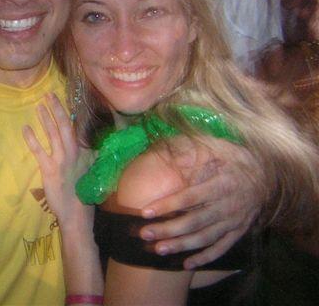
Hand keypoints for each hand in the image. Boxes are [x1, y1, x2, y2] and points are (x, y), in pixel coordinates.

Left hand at [23, 93, 91, 226]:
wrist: (77, 214)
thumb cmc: (83, 193)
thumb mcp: (91, 171)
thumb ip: (91, 155)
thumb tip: (93, 144)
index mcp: (85, 152)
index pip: (77, 128)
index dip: (69, 113)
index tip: (63, 98)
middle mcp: (75, 153)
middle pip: (65, 125)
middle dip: (57, 108)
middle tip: (49, 94)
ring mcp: (62, 161)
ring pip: (53, 134)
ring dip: (46, 118)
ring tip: (39, 105)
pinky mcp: (50, 170)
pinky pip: (39, 150)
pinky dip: (31, 138)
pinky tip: (25, 128)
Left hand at [138, 143, 259, 268]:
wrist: (266, 175)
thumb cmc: (234, 159)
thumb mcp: (217, 148)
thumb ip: (194, 149)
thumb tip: (167, 145)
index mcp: (220, 184)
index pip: (189, 197)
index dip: (167, 205)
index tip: (145, 212)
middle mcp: (227, 206)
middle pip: (194, 221)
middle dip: (168, 229)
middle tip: (144, 234)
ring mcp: (233, 221)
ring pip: (205, 237)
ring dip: (181, 245)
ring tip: (159, 249)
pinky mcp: (238, 232)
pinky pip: (221, 248)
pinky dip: (205, 257)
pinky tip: (187, 264)